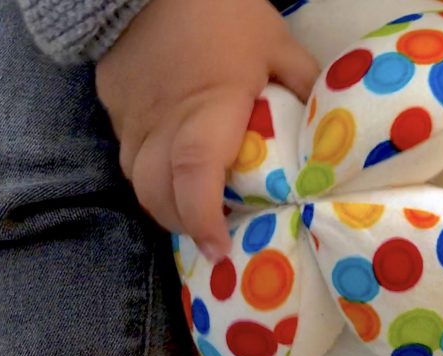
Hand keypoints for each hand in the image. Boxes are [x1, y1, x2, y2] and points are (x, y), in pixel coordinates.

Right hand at [96, 0, 319, 260]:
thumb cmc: (220, 10)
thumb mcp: (275, 42)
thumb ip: (303, 84)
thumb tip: (330, 129)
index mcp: (208, 107)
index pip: (197, 173)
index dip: (204, 217)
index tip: (219, 246)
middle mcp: (162, 121)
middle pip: (157, 193)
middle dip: (183, 225)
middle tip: (211, 237)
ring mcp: (130, 117)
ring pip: (136, 180)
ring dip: (163, 205)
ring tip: (191, 211)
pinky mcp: (112, 107)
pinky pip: (126, 154)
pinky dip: (147, 174)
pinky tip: (168, 170)